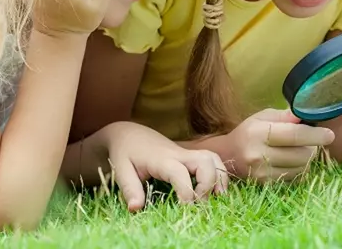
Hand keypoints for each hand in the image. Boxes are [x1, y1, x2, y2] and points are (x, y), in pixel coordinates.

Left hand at [101, 122, 227, 211]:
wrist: (129, 133)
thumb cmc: (124, 152)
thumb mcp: (121, 170)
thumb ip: (129, 189)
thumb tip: (135, 209)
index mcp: (161, 159)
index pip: (179, 173)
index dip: (186, 191)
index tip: (185, 208)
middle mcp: (178, 154)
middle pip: (205, 161)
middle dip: (209, 183)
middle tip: (200, 205)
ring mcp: (186, 154)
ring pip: (212, 158)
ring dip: (219, 177)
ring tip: (218, 198)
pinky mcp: (189, 156)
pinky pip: (211, 160)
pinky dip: (219, 174)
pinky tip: (217, 191)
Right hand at [219, 109, 335, 181]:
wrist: (227, 156)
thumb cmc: (249, 131)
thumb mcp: (263, 117)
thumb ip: (285, 116)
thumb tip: (304, 114)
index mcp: (259, 133)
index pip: (294, 135)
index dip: (316, 135)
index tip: (330, 135)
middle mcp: (259, 155)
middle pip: (302, 155)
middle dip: (312, 147)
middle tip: (311, 141)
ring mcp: (262, 173)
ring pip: (301, 169)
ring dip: (307, 159)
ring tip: (299, 150)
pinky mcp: (266, 185)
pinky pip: (294, 179)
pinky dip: (298, 170)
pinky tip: (290, 161)